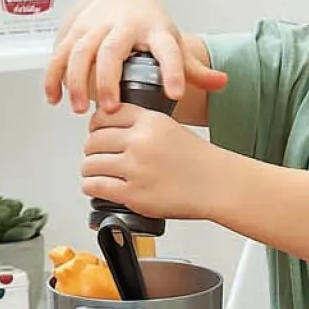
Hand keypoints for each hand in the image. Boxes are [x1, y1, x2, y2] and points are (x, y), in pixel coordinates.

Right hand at [43, 0, 226, 114]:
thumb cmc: (150, 27)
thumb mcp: (173, 43)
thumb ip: (193, 69)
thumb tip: (222, 83)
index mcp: (155, 30)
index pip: (167, 49)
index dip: (172, 71)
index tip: (175, 94)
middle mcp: (123, 25)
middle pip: (112, 50)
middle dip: (108, 80)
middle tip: (111, 110)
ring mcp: (95, 26)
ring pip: (81, 51)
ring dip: (76, 81)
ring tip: (81, 110)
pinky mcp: (73, 31)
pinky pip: (59, 53)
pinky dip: (54, 77)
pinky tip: (55, 99)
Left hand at [81, 106, 223, 221]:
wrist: (219, 185)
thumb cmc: (200, 162)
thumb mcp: (172, 128)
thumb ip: (142, 126)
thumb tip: (109, 131)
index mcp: (150, 122)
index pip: (104, 115)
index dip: (96, 125)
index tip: (96, 132)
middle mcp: (141, 142)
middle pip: (93, 140)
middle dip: (92, 150)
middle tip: (97, 156)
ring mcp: (136, 168)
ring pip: (90, 164)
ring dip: (89, 170)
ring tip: (96, 174)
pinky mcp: (133, 194)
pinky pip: (95, 186)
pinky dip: (91, 187)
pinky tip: (97, 187)